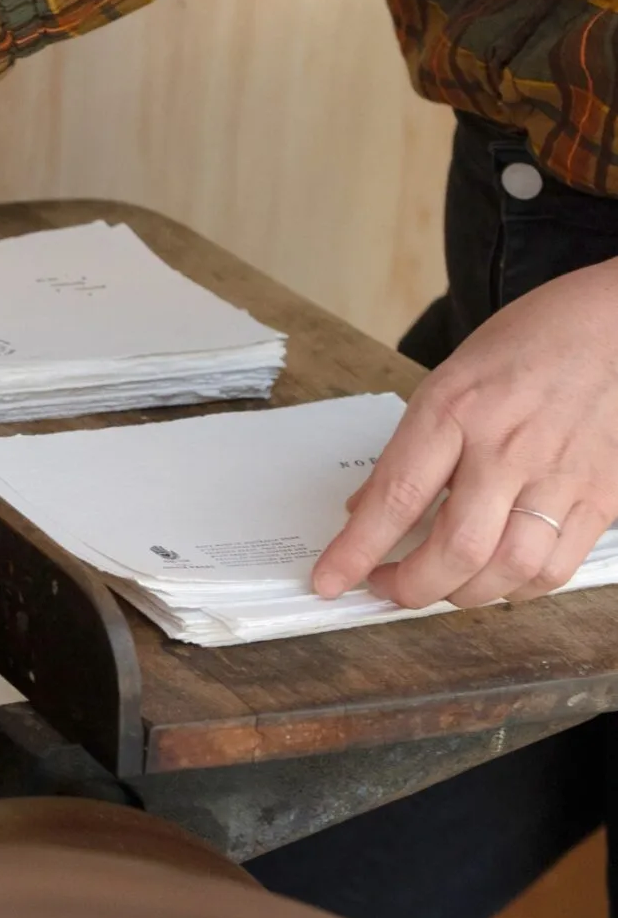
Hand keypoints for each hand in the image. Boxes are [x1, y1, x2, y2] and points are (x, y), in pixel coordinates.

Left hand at [312, 258, 617, 607]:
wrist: (616, 322)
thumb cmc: (531, 344)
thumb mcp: (451, 379)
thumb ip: (412, 448)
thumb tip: (366, 509)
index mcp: (456, 408)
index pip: (396, 497)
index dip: (356, 551)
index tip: (329, 580)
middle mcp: (508, 446)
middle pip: (455, 549)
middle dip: (410, 587)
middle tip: (387, 587)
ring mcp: (560, 474)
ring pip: (508, 570)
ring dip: (464, 595)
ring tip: (442, 584)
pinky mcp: (602, 496)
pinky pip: (555, 568)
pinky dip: (519, 588)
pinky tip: (499, 576)